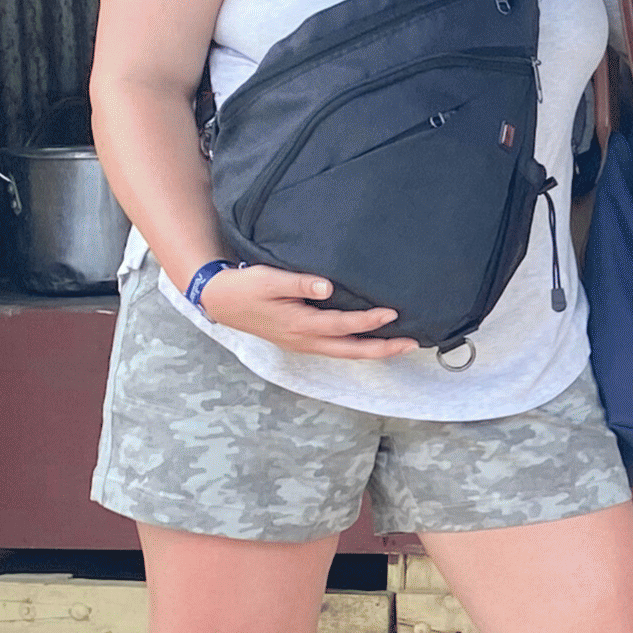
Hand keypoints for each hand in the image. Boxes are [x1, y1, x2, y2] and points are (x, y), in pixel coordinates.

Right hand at [191, 262, 414, 359]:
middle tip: (412, 345)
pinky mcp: (301, 342)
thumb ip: (300, 283)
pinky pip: (335, 349)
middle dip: (383, 349)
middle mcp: (304, 340)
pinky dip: (356, 347)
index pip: (342, 325)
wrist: (221, 301)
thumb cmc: (246, 287)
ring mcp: (302, 345)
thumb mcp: (269, 279)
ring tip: (399, 346)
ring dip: (373, 351)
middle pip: (351, 351)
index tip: (393, 313)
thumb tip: (328, 287)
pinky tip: (369, 341)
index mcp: (299, 324)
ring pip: (344, 353)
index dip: (369, 321)